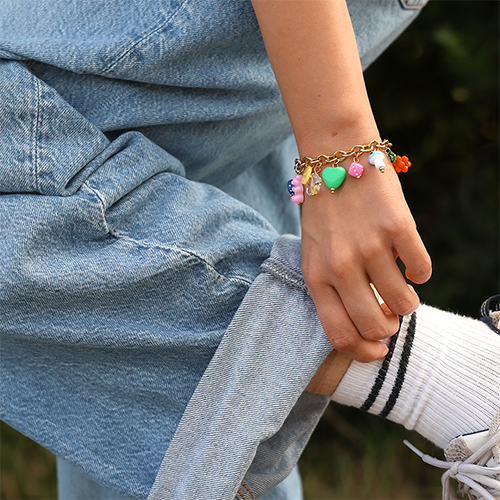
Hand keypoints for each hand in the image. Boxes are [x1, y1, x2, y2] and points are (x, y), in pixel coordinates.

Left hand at [301, 148, 430, 361]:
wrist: (335, 159)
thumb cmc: (324, 214)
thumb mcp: (314, 253)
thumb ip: (333, 289)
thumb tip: (369, 324)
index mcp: (315, 276)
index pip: (340, 334)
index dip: (363, 352)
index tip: (378, 350)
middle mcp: (341, 266)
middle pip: (376, 326)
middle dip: (388, 327)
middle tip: (389, 312)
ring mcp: (370, 247)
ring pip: (405, 304)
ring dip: (407, 301)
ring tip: (398, 283)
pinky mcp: (397, 227)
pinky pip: (422, 270)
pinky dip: (420, 272)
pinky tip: (407, 259)